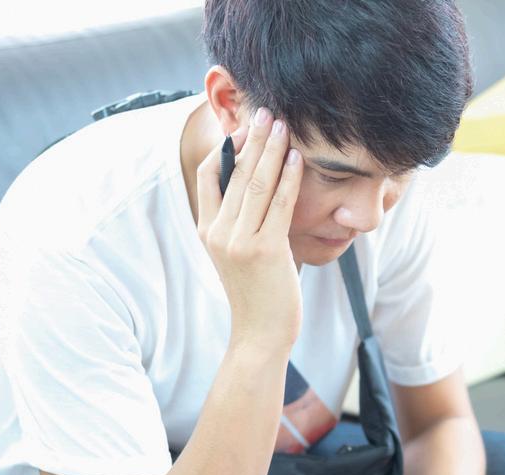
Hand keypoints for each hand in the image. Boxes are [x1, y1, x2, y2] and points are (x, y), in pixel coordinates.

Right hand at [196, 106, 303, 352]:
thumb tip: (253, 191)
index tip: (247, 128)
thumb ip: (238, 223)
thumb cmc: (257, 294)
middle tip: (267, 111)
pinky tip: (297, 159)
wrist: (260, 334)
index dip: (228, 147)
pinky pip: (279, 204)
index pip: (209, 175)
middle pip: (234, 173)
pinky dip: (289, 178)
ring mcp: (239, 241)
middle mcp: (218, 232)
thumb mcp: (238, 255)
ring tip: (283, 125)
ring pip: (256, 184)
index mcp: (207, 230)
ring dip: (272, 150)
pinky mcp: (264, 250)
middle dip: (253, 139)